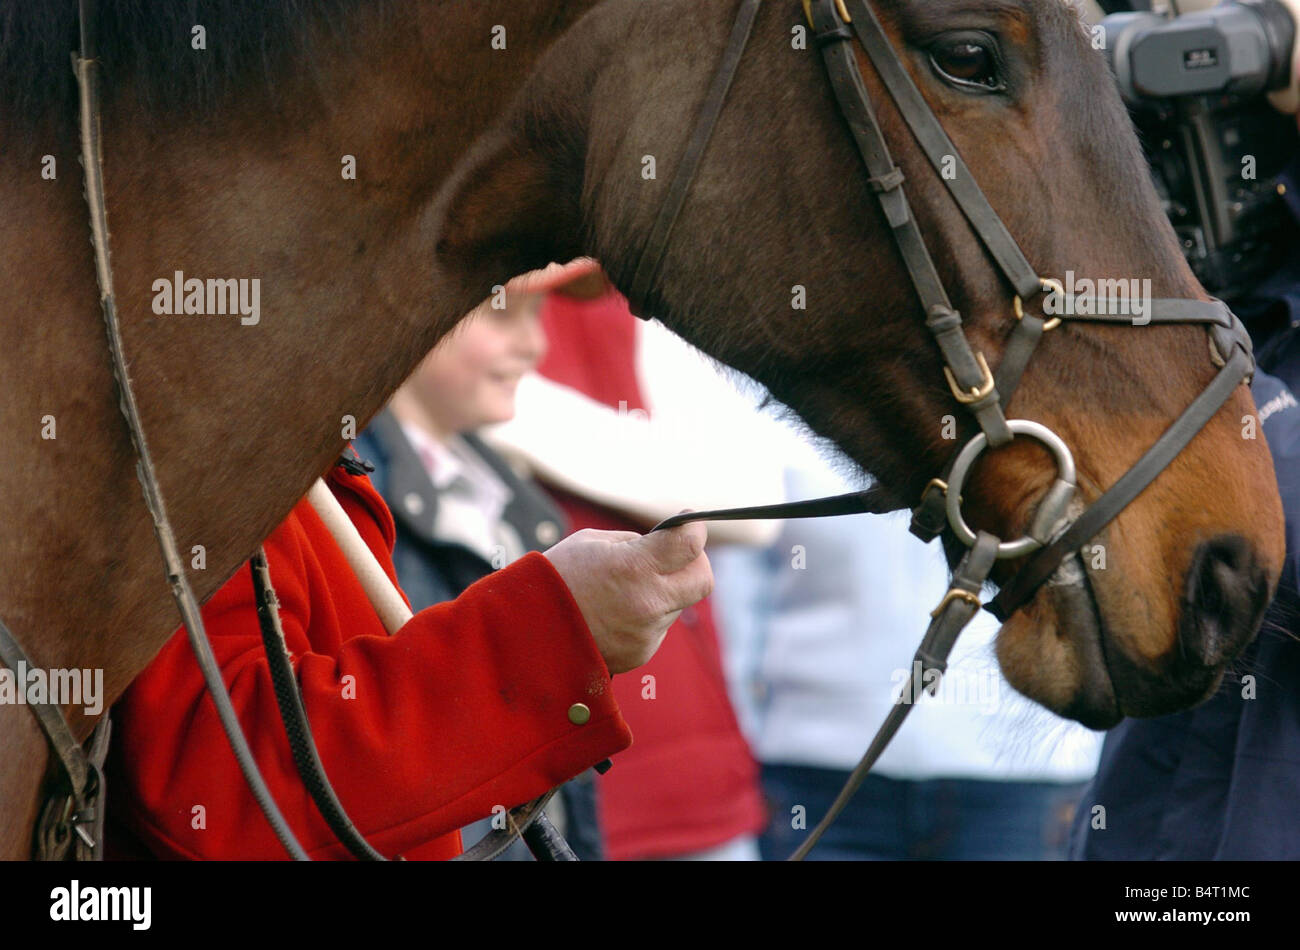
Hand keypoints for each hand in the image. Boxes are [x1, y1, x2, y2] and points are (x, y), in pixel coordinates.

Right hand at [543, 522, 712, 673]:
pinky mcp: (641, 653)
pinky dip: (646, 615)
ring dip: (664, 591)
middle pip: (702, 580)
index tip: (689, 522)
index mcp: (634, 567)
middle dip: (695, 563)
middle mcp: (647, 604)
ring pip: (677, 603)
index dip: (695, 528)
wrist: (525, 630)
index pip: (690, 545)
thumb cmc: (556, 577)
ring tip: (623, 588)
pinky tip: (615, 612)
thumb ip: (638, 543)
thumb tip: (668, 544)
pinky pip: (658, 626)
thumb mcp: (593, 543)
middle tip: (676, 555)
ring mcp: (646, 633)